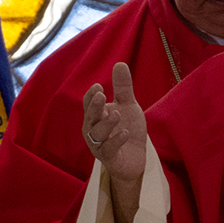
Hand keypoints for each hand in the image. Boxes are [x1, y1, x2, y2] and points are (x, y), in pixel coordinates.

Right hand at [82, 63, 147, 181]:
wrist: (134, 159)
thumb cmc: (126, 130)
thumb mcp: (128, 106)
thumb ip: (123, 88)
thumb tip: (119, 63)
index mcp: (96, 116)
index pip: (89, 104)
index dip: (91, 96)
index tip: (98, 87)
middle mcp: (93, 130)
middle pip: (90, 117)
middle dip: (94, 107)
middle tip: (102, 96)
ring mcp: (99, 145)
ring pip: (97, 134)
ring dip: (106, 124)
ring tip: (117, 115)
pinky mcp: (109, 158)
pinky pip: (109, 149)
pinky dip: (116, 141)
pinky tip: (124, 133)